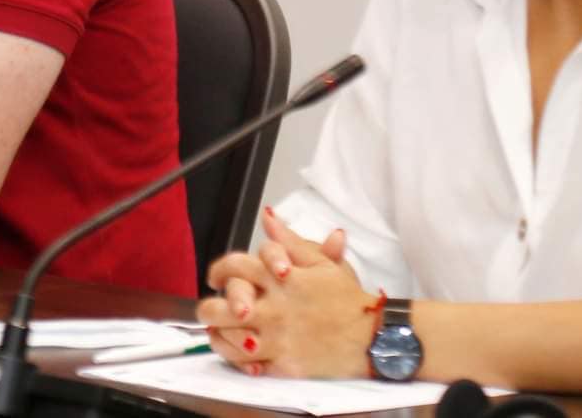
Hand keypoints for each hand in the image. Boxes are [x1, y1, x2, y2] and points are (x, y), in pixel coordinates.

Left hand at [198, 206, 369, 377]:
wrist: (372, 337)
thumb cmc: (347, 300)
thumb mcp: (322, 264)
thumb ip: (289, 241)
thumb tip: (268, 216)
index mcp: (281, 280)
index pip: (235, 266)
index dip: (219, 269)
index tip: (215, 277)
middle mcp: (275, 308)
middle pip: (223, 307)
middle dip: (209, 306)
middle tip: (210, 308)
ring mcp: (277, 338)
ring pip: (230, 338)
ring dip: (218, 334)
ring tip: (217, 330)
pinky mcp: (284, 364)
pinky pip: (248, 364)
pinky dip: (236, 359)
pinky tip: (236, 350)